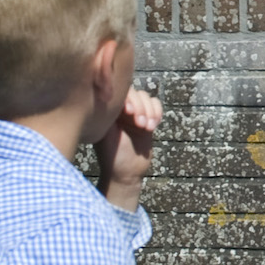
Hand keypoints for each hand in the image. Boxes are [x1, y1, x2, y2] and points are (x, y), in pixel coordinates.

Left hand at [97, 87, 161, 205]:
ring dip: (150, 111)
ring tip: (146, 128)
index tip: (128, 112)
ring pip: (147, 98)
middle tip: (139, 125)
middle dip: (141, 107)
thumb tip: (116, 93)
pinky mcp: (148, 119)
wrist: (126, 173)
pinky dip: (157, 113)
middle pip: (135, 92)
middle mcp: (120, 108)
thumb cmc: (112, 155)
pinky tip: (153, 127)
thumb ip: (112, 113)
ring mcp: (135, 113)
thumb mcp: (107, 133)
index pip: (120, 91)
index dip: (128, 98)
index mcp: (108, 109)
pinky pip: (156, 105)